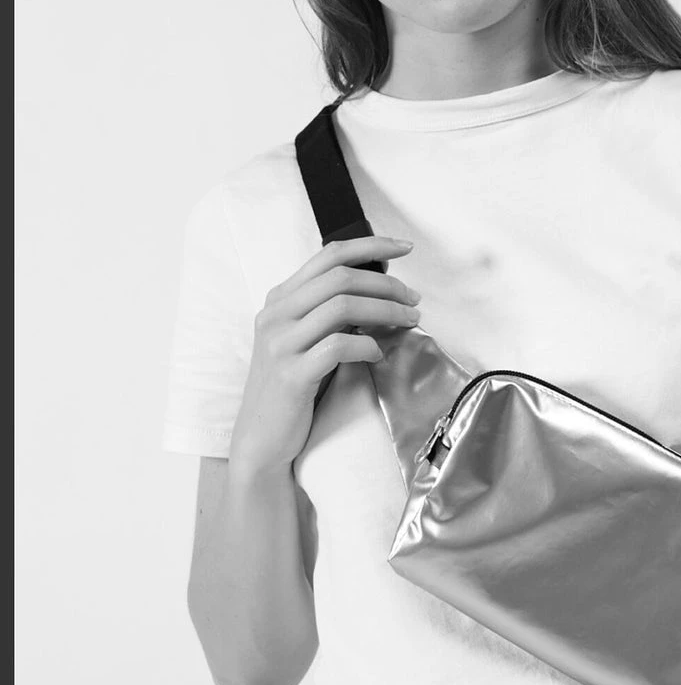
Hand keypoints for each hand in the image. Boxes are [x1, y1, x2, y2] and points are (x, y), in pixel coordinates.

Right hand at [229, 236, 420, 472]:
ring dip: (386, 311)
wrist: (262, 438)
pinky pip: (339, 346)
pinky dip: (367, 345)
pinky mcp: (292, 374)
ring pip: (343, 306)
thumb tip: (379, 289)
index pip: (329, 256)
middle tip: (414, 300)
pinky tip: (379, 353)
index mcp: (280, 299)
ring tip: (409, 321)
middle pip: (341, 278)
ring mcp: (281, 343)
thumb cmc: (294, 387)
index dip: (370, 246)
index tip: (405, 248)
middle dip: (386, 284)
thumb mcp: (307, 340)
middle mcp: (276, 314)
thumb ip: (330, 312)